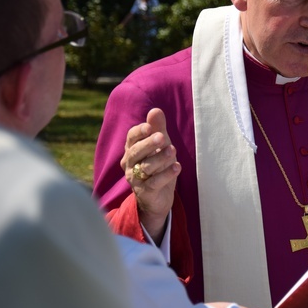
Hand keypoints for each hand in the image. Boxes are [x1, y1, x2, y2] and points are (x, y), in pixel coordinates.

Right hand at [120, 108, 180, 243]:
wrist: (158, 197)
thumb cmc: (158, 166)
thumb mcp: (160, 146)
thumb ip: (158, 129)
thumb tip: (155, 110)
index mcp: (132, 149)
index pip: (131, 138)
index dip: (139, 132)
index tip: (149, 126)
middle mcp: (130, 164)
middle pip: (136, 152)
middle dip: (149, 144)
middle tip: (162, 137)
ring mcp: (136, 179)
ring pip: (145, 167)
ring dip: (160, 158)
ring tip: (173, 151)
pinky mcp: (145, 193)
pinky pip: (154, 183)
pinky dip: (166, 175)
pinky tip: (177, 167)